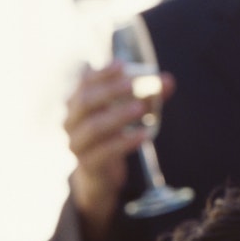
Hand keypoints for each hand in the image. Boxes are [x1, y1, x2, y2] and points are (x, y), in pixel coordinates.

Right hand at [64, 61, 175, 240]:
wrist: (99, 175)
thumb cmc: (112, 134)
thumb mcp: (128, 113)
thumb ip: (148, 96)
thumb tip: (168, 80)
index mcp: (77, 104)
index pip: (84, 83)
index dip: (101, 73)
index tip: (121, 65)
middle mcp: (71, 121)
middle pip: (85, 102)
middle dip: (110, 91)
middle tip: (133, 84)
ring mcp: (76, 143)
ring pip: (93, 127)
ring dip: (117, 115)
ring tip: (141, 108)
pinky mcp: (87, 163)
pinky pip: (104, 152)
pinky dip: (124, 142)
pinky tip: (144, 135)